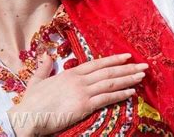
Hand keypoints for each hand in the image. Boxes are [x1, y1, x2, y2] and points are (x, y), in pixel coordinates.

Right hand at [7, 53, 147, 135]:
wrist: (30, 116)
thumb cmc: (32, 101)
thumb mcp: (37, 80)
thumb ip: (44, 67)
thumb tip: (46, 56)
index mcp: (70, 73)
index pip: (97, 64)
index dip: (113, 60)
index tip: (127, 56)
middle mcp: (79, 79)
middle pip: (108, 71)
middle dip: (127, 68)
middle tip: (144, 66)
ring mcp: (82, 92)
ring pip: (110, 83)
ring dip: (128, 79)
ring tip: (142, 77)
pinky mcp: (84, 105)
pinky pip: (106, 98)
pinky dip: (120, 94)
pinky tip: (131, 93)